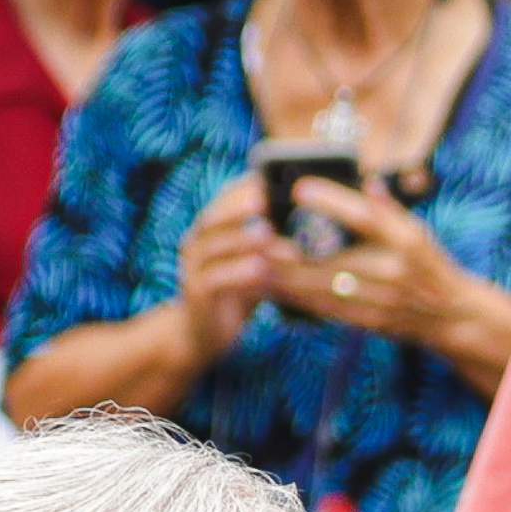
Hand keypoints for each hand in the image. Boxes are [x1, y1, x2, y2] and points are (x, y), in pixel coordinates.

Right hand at [158, 168, 286, 368]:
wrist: (202, 333)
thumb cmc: (240, 290)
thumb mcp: (257, 260)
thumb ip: (273, 240)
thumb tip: (318, 220)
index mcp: (211, 228)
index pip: (225, 198)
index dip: (246, 187)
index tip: (271, 178)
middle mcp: (197, 242)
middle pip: (214, 217)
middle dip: (238, 206)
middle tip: (264, 198)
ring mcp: (192, 267)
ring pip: (214, 246)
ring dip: (241, 238)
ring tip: (265, 231)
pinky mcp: (196, 293)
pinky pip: (215, 279)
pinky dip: (238, 272)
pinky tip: (260, 270)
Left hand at [272, 173, 500, 367]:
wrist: (451, 317)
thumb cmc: (430, 265)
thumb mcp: (418, 230)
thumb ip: (389, 207)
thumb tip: (366, 180)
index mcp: (405, 241)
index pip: (366, 217)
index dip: (331, 202)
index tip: (300, 188)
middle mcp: (392, 271)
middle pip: (333, 256)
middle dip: (290, 245)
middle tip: (257, 230)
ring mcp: (379, 299)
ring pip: (320, 285)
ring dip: (284, 273)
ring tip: (253, 258)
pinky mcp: (367, 320)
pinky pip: (324, 307)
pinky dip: (295, 296)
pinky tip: (271, 284)